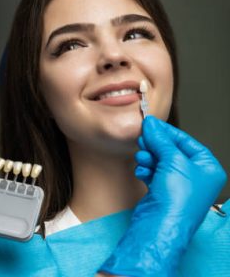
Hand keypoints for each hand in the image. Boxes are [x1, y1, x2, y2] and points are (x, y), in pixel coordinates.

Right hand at [99, 116, 226, 275]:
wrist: (160, 226)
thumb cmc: (178, 198)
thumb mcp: (173, 160)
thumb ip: (161, 139)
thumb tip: (151, 123)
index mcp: (207, 168)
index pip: (187, 142)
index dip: (168, 132)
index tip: (151, 124)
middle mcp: (195, 177)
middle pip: (172, 151)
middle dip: (156, 145)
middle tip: (142, 138)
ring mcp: (178, 185)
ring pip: (160, 161)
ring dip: (149, 157)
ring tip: (141, 157)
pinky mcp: (163, 192)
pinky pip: (153, 173)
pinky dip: (146, 170)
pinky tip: (141, 171)